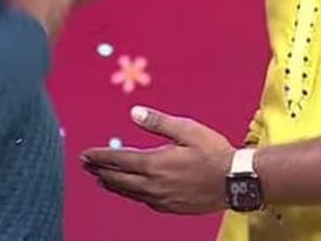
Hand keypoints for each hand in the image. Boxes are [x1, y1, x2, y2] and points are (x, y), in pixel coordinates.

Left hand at [81, 106, 234, 214]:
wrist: (236, 181)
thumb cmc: (214, 152)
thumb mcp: (187, 129)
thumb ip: (158, 122)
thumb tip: (134, 112)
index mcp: (155, 163)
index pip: (119, 160)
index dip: (99, 157)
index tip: (85, 155)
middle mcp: (154, 184)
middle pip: (119, 180)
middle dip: (99, 171)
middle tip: (85, 166)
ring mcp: (162, 199)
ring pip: (129, 193)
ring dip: (112, 185)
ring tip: (101, 179)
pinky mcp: (171, 207)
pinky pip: (144, 201)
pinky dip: (131, 194)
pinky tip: (130, 191)